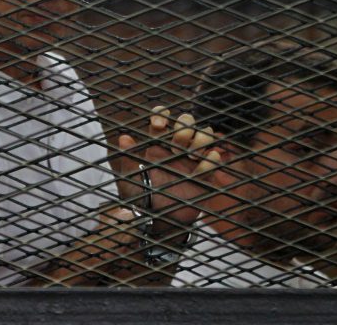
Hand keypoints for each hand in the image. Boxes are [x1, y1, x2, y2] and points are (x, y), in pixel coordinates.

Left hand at [118, 107, 221, 233]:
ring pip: (203, 137)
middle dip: (184, 127)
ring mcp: (191, 161)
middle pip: (186, 123)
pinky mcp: (203, 177)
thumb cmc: (141, 198)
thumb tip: (123, 137)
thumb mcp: (130, 178)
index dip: (162, 115)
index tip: (159, 123)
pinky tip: (208, 159)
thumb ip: (128, 158)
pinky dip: (211, 160)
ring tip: (192, 153)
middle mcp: (176, 148)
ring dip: (200, 139)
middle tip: (176, 143)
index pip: (162, 120)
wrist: (156, 221)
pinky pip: (212, 163)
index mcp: (157, 145)